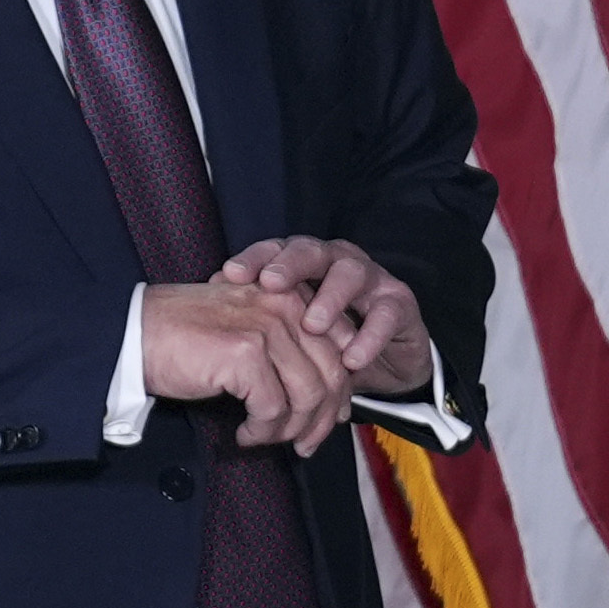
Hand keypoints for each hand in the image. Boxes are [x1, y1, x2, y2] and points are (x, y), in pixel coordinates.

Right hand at [140, 280, 360, 455]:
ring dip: (290, 429)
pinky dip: (262, 431)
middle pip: (331, 375)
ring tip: (265, 439)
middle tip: (303, 445)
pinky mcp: (245, 353)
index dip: (338, 392)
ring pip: (307, 396)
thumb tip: (322, 393)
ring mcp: (266, 328)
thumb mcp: (245, 327)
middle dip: (321, 420)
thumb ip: (284, 345)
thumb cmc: (183, 335)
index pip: (339, 348)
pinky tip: (243, 434)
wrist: (132, 334)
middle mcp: (285, 305)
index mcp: (289, 295)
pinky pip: (273, 408)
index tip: (324, 419)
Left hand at [218, 235, 430, 401]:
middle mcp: (335, 261)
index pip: (274, 249)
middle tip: (270, 284)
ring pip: (351, 274)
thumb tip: (208, 296)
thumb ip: (255, 309)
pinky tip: (351, 358)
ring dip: (330, 298)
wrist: (381, 356)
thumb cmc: (322, 335)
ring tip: (311, 325)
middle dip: (290, 265)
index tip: (228, 275)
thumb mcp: (288, 325)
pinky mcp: (399, 304)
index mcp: (304, 262)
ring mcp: (371, 278)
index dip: (253, 258)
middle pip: (311, 251)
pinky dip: (369, 336)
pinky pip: (387, 314)